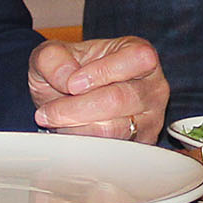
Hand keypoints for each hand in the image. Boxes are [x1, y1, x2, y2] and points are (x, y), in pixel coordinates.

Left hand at [29, 37, 168, 142]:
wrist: (70, 97)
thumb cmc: (70, 71)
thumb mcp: (52, 54)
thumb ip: (52, 58)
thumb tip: (66, 79)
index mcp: (139, 53)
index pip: (135, 59)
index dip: (102, 72)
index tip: (71, 84)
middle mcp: (153, 85)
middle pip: (119, 100)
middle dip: (77, 108)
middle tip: (49, 112)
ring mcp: (152, 117)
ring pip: (114, 129)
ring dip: (77, 127)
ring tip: (55, 120)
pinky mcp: (142, 142)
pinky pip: (113, 149)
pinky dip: (85, 143)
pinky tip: (69, 132)